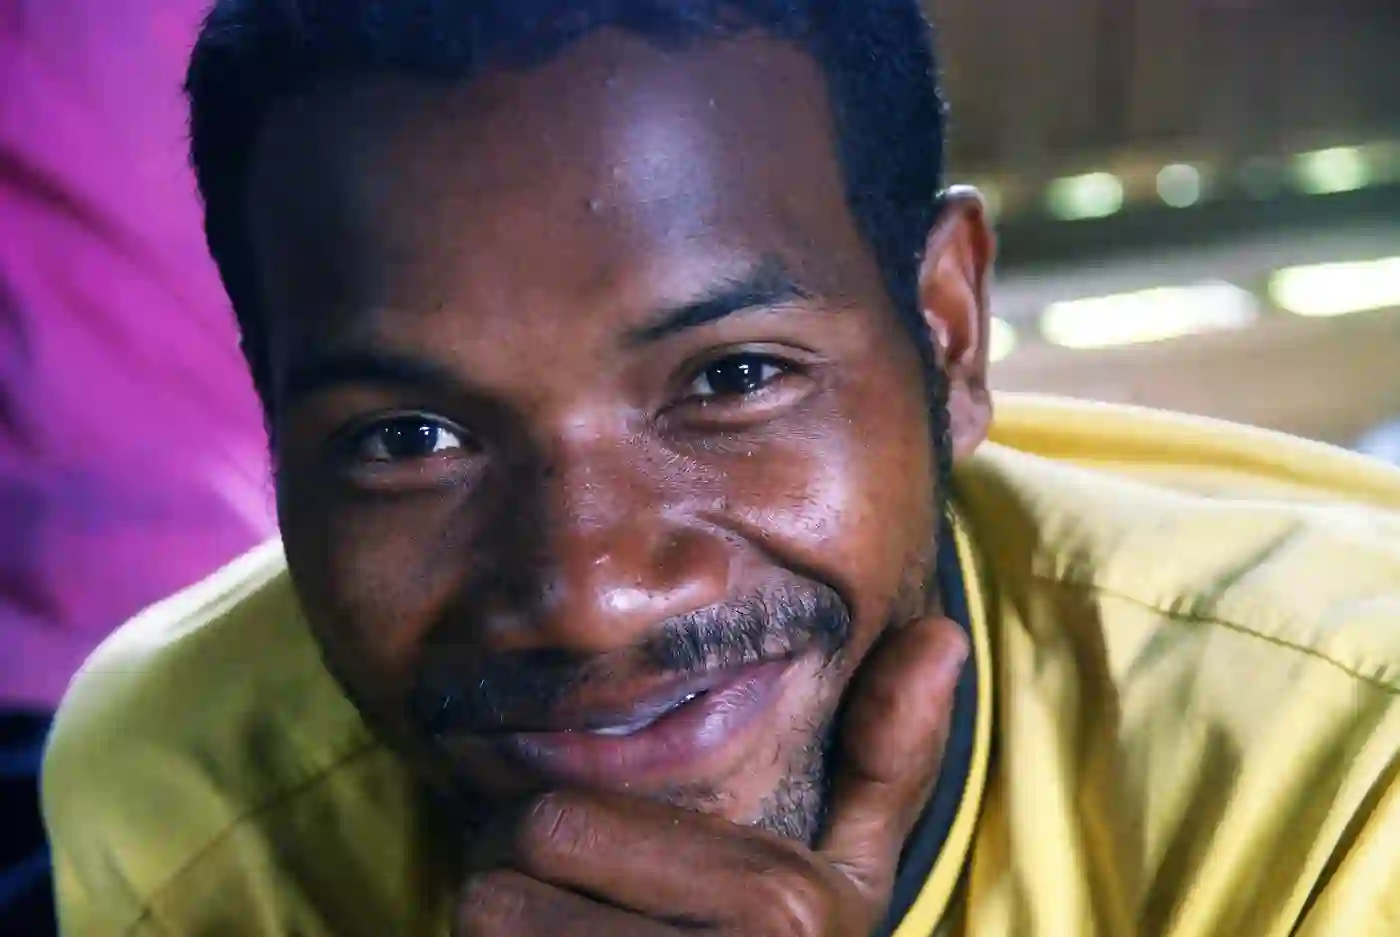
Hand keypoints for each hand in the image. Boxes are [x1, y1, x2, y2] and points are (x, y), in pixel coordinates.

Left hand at [453, 614, 969, 935]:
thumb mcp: (853, 880)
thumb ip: (887, 761)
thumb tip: (941, 630)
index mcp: (779, 906)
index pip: (550, 822)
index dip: (540, 832)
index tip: (573, 858)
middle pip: (498, 884)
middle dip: (503, 887)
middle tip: (546, 906)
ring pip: (483, 929)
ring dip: (499, 932)